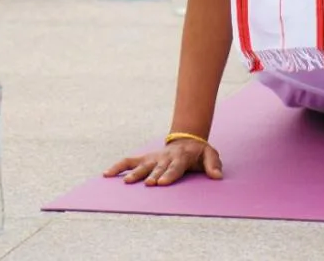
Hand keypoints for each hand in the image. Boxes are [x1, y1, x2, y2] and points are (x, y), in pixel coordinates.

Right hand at [105, 138, 222, 186]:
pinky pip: (129, 161)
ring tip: (125, 182)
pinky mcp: (144, 158)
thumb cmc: (198, 152)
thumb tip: (217, 176)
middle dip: (151, 175)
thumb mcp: (210, 155)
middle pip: (157, 168)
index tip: (161, 183)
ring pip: (141, 165)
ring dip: (134, 173)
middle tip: (146, 184)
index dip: (168, 175)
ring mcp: (153, 158)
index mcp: (180, 158)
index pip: (174, 168)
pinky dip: (118, 166)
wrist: (186, 140)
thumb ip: (213, 165)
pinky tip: (107, 174)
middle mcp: (164, 158)